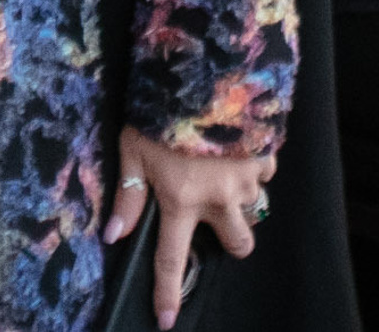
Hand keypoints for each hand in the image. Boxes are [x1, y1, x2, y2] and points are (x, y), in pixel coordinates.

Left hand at [104, 125, 276, 328]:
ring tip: (220, 167)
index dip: (168, 292)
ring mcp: (247, 182)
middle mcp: (219, 200)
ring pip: (254, 212)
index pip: (173, 258)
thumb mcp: (132, 147)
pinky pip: (264, 176)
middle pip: (238, 246)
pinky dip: (252, 167)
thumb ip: (128, 194)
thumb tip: (113, 234)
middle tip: (213, 211)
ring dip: (240, 199)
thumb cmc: (159, 109)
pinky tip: (234, 144)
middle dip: (229, 237)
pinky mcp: (265, 159)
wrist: (203, 71)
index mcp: (181, 199)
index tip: (167, 321)